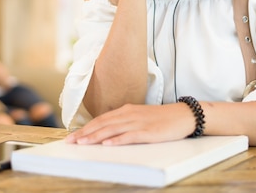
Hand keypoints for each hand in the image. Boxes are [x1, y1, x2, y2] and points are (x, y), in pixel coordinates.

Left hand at [65, 103, 193, 145]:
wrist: (184, 115)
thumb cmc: (162, 118)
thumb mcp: (140, 116)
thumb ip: (124, 122)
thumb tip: (108, 132)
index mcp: (126, 110)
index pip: (101, 119)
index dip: (85, 128)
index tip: (72, 136)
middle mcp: (129, 114)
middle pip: (103, 124)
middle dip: (85, 133)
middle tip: (70, 142)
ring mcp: (139, 122)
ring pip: (112, 130)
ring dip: (96, 137)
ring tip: (82, 143)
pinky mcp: (149, 132)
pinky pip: (130, 136)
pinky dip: (117, 140)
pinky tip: (107, 144)